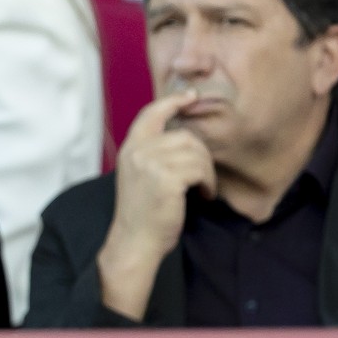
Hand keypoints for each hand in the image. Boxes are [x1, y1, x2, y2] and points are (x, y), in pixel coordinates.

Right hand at [95, 92, 217, 319]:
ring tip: (202, 189)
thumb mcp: (140, 174)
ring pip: (196, 152)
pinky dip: (207, 183)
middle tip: (202, 179)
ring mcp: (151, 163)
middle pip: (185, 136)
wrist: (135, 241)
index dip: (172, 102)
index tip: (191, 96)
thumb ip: (153, 153)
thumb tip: (183, 137)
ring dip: (206, 172)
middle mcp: (138, 151)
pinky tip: (202, 196)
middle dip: (201, 156)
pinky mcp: (166, 178)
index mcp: (131, 148)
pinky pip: (199, 169)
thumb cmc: (142, 212)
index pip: (151, 113)